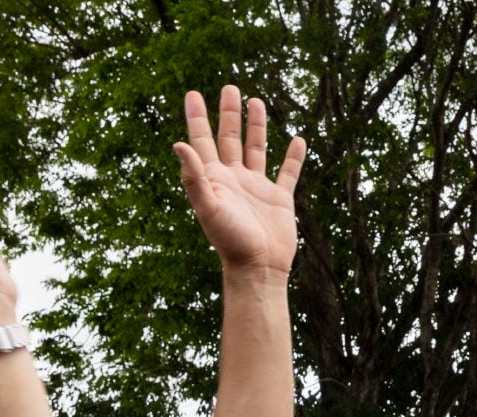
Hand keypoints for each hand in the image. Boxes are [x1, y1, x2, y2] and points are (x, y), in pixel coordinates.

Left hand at [175, 86, 304, 276]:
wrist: (258, 268)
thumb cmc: (229, 241)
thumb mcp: (207, 207)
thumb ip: (194, 176)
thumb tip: (179, 144)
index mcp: (214, 179)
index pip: (202, 140)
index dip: (197, 117)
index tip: (193, 94)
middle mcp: (234, 179)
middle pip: (229, 138)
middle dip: (228, 113)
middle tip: (229, 88)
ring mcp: (257, 188)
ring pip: (256, 149)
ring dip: (256, 126)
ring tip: (256, 102)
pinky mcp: (279, 199)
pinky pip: (288, 173)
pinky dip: (293, 157)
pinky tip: (297, 141)